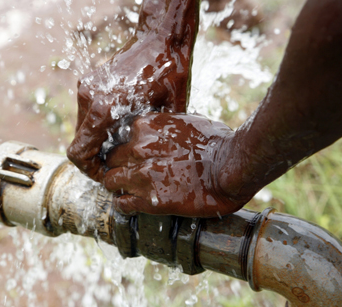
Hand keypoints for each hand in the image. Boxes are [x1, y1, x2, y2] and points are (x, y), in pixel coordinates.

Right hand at [67, 0, 198, 181]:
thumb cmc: (169, 75)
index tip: (106, 175)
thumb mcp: (164, 116)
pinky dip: (99, 124)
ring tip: (123, 143)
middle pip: (80, 142)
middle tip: (119, 163)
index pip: (79, 152)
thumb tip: (134, 166)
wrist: (162, 39)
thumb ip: (142, 142)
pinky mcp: (89, 82)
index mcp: (104, 108)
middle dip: (96, 157)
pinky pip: (89, 113)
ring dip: (98, 140)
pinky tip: (121, 124)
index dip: (90, 170)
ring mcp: (87, 87)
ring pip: (84, 128)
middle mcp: (89, 97)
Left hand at [103, 113, 247, 216]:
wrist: (231, 168)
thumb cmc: (217, 143)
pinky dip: (124, 205)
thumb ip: (165, 126)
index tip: (131, 154)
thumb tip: (161, 131)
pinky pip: (122, 204)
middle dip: (119, 165)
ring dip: (117, 186)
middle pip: (112, 158)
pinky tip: (131, 205)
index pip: (120, 136)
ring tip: (127, 190)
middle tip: (128, 173)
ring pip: (110, 181)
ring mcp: (140, 175)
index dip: (125, 147)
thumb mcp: (187, 121)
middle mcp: (137, 148)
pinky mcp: (148, 200)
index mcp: (146, 126)